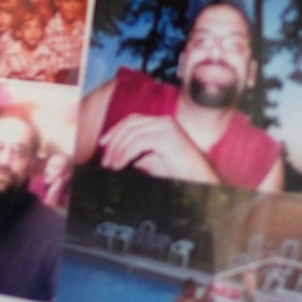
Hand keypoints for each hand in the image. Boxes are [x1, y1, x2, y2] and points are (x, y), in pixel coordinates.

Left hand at [96, 112, 217, 183]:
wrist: (198, 180)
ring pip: (132, 134)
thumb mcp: (152, 159)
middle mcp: (163, 122)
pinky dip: (125, 154)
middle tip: (105, 160)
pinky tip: (120, 165)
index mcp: (161, 124)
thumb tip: (115, 155)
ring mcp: (166, 127)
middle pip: (130, 125)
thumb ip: (136, 153)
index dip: (115, 131)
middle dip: (114, 141)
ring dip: (117, 151)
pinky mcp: (167, 136)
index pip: (132, 121)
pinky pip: (138, 142)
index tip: (103, 144)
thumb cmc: (177, 172)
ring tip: (111, 166)